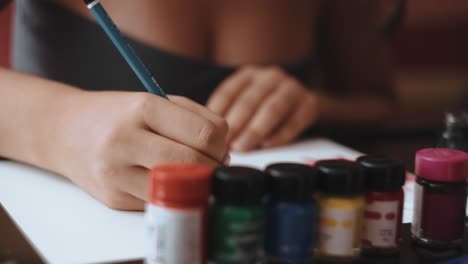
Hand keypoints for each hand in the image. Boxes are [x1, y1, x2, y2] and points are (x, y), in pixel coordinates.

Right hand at [53, 91, 227, 209]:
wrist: (64, 130)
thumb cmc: (117, 113)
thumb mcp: (155, 100)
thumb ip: (196, 118)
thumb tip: (225, 151)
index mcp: (142, 108)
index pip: (204, 135)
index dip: (221, 145)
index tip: (221, 148)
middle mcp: (125, 140)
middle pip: (193, 164)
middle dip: (213, 166)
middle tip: (213, 163)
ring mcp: (116, 173)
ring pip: (177, 188)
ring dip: (195, 183)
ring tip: (192, 171)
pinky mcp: (112, 198)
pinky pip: (158, 201)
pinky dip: (170, 191)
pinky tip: (164, 178)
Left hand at [207, 66, 318, 151]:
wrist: (305, 102)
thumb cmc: (265, 106)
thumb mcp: (246, 102)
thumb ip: (229, 113)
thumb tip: (207, 133)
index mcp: (249, 74)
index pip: (230, 91)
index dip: (220, 112)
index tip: (211, 132)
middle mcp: (271, 76)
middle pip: (251, 100)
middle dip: (237, 123)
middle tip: (227, 144)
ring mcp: (292, 88)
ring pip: (273, 108)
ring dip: (256, 129)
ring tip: (243, 147)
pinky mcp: (309, 103)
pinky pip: (295, 120)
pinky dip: (281, 134)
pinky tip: (268, 145)